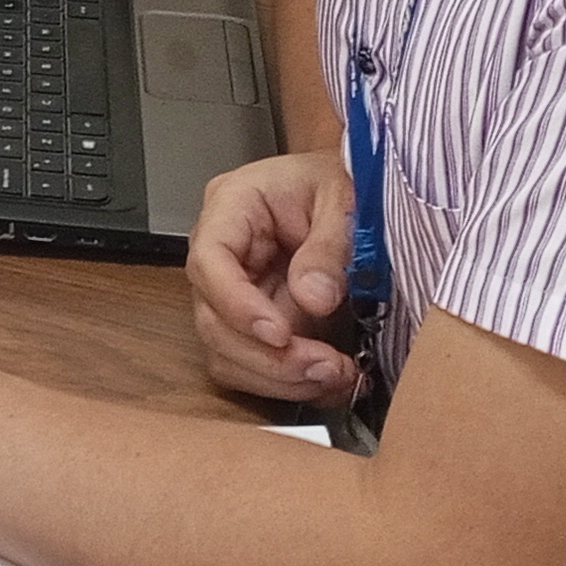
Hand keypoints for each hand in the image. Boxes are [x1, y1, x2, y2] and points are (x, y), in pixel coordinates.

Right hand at [186, 149, 364, 406]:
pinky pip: (252, 368)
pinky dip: (289, 384)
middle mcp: (222, 254)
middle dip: (267, 356)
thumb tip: (314, 299)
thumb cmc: (342, 181)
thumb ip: (329, 247)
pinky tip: (330, 380)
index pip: (209, 261)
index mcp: (232, 206)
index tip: (280, 333)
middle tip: (324, 365)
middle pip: (212, 320)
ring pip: (226, 355)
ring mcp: (234, 293)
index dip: (237, 304)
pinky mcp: (254, 324)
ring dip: (278, 378)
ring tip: (335, 375)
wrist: (355, 193)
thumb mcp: (344, 199)